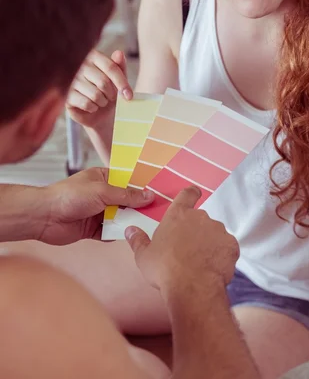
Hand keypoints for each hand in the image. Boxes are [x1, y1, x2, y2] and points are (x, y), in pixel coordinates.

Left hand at [38, 168, 153, 244]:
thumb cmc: (70, 195)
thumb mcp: (103, 191)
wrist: (44, 216)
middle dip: (139, 207)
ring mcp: (98, 212)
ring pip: (120, 218)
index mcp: (104, 178)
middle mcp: (103, 194)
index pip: (129, 181)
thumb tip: (148, 196)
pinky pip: (110, 233)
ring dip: (129, 222)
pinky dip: (116, 234)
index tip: (160, 193)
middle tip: (158, 213)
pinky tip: (126, 235)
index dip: (143, 187)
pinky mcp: (92, 229)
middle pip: (127, 201)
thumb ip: (127, 195)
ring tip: (146, 226)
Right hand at [66, 49, 132, 128]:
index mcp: (93, 56)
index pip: (111, 67)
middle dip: (111, 94)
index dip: (122, 83)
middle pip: (103, 82)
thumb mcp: (117, 78)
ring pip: (95, 95)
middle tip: (110, 97)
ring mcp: (71, 80)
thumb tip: (119, 53)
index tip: (129, 96)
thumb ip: (119, 66)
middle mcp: (79, 65)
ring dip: (102, 102)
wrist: (97, 112)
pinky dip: (93, 108)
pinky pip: (86, 104)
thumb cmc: (108, 91)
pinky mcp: (66, 95)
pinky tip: (91, 106)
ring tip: (100, 101)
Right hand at [125, 186, 238, 295]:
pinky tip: (212, 267)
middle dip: (195, 231)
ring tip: (200, 262)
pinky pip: (226, 247)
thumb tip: (130, 230)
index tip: (193, 195)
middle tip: (187, 249)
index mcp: (178, 215)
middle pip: (200, 219)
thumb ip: (137, 240)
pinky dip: (221, 254)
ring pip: (214, 233)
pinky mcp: (231, 245)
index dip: (191, 194)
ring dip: (209, 242)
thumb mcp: (144, 256)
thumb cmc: (164, 269)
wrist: (193, 287)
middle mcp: (200, 217)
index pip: (187, 194)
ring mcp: (218, 230)